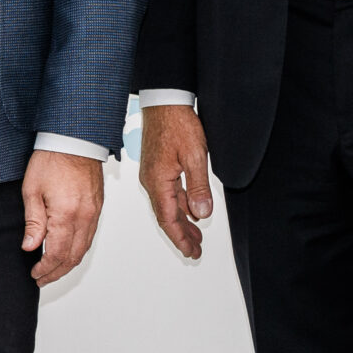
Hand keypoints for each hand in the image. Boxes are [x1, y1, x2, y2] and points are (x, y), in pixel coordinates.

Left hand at [20, 149, 103, 285]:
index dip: (45, 268)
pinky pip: (89, 236)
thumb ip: (33, 222)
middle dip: (57, 272)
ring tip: (53, 270)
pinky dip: (78, 249)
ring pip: (83, 249)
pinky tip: (67, 252)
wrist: (74, 140)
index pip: (56, 254)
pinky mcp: (97, 208)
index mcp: (66, 215)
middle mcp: (84, 218)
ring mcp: (94, 214)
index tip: (35, 273)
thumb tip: (30, 247)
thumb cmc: (51, 160)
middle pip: (72, 257)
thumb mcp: (32, 191)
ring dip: (68, 263)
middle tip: (42, 279)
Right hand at [139, 103, 212, 258]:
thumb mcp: (195, 156)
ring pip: (168, 205)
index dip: (180, 238)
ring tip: (196, 235)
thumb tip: (201, 213)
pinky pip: (168, 192)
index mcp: (158, 181)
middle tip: (195, 250)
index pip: (168, 219)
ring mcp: (153, 174)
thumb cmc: (176, 124)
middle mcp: (151, 181)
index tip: (191, 251)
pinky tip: (189, 208)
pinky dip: (180, 205)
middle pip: (166, 215)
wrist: (164, 101)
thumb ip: (198, 187)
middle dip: (182, 234)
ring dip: (182, 221)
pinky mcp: (157, 166)